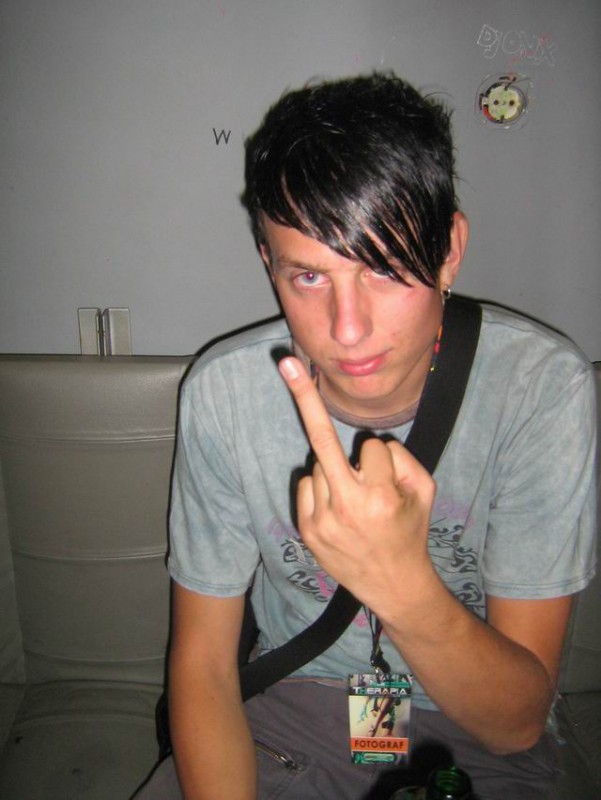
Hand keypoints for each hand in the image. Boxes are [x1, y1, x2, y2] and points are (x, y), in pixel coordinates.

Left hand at [278, 356, 435, 608]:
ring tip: (354, 505)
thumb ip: (401, 458)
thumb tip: (367, 443)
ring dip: (334, 472)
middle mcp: (346, 506)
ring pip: (319, 465)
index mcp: (379, 496)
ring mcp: (321, 519)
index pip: (372, 447)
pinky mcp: (306, 529)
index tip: (390, 479)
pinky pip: (306, 484)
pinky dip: (319, 488)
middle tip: (286, 361)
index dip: (384, 460)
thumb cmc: (411, 532)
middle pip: (323, 440)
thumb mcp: (425, 492)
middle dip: (305, 397)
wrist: (393, 586)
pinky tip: (337, 511)